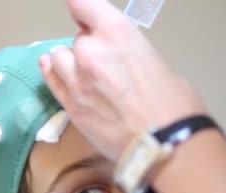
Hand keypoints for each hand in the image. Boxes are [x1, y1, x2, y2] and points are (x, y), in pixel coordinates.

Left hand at [40, 0, 205, 161]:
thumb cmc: (174, 105)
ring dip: (69, 63)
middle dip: (88, 48)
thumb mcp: (155, 61)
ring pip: (58, 59)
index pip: (81, 4)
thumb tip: (122, 60)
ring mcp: (76, 80)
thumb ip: (129, 53)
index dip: (81, 10)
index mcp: (117, 32)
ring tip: (83, 74)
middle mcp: (91, 51)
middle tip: (104, 65)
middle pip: (77, 39)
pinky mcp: (70, 107)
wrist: (166, 144)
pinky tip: (54, 71)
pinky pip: (52, 82)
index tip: (82, 15)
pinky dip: (53, 74)